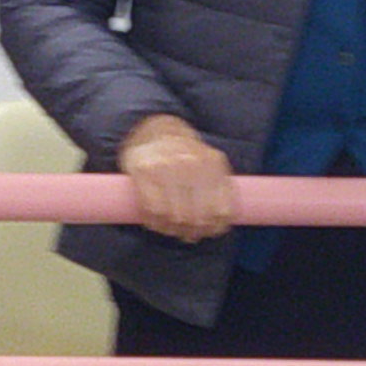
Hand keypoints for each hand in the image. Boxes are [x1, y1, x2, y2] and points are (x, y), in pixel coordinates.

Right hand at [117, 115, 237, 241]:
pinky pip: (152, 209)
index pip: (221, 210)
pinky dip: (155, 223)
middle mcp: (191, 163)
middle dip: (193, 232)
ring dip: (172, 230)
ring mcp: (167, 166)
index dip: (215, 228)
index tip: (208, 232)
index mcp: (213, 162)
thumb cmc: (185, 157)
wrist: (155, 131)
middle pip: (198, 216)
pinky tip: (156, 222)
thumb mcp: (209, 164)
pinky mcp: (144, 170)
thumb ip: (219, 190)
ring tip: (171, 229)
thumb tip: (219, 226)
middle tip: (188, 234)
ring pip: (175, 216)